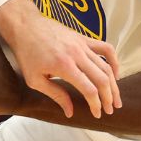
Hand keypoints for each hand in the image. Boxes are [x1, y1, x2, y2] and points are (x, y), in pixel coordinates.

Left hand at [0, 0, 119, 117]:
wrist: (25, 26)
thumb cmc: (27, 54)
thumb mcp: (34, 79)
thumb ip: (55, 95)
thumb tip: (70, 112)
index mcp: (64, 66)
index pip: (89, 90)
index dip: (96, 105)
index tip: (97, 114)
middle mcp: (77, 55)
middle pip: (102, 79)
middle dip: (109, 97)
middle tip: (110, 110)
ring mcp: (82, 45)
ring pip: (106, 66)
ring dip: (113, 84)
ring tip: (115, 98)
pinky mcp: (83, 38)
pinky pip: (105, 48)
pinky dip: (114, 61)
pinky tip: (115, 74)